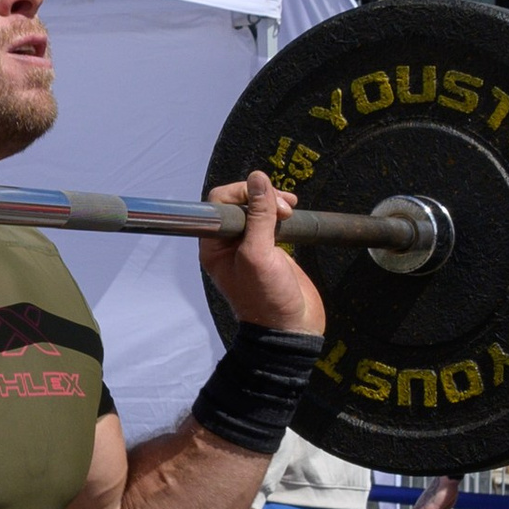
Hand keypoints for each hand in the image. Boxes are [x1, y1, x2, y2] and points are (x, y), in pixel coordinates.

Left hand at [202, 171, 325, 336]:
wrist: (291, 327)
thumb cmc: (266, 301)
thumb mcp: (258, 255)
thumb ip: (258, 216)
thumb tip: (258, 180)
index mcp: (216, 246)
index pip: (220, 203)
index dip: (240, 193)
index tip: (262, 195)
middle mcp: (230, 243)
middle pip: (240, 202)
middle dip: (261, 197)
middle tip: (283, 207)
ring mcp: (251, 244)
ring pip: (258, 208)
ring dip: (274, 202)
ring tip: (290, 211)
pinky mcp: (271, 247)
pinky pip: (273, 220)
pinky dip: (283, 213)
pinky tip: (293, 215)